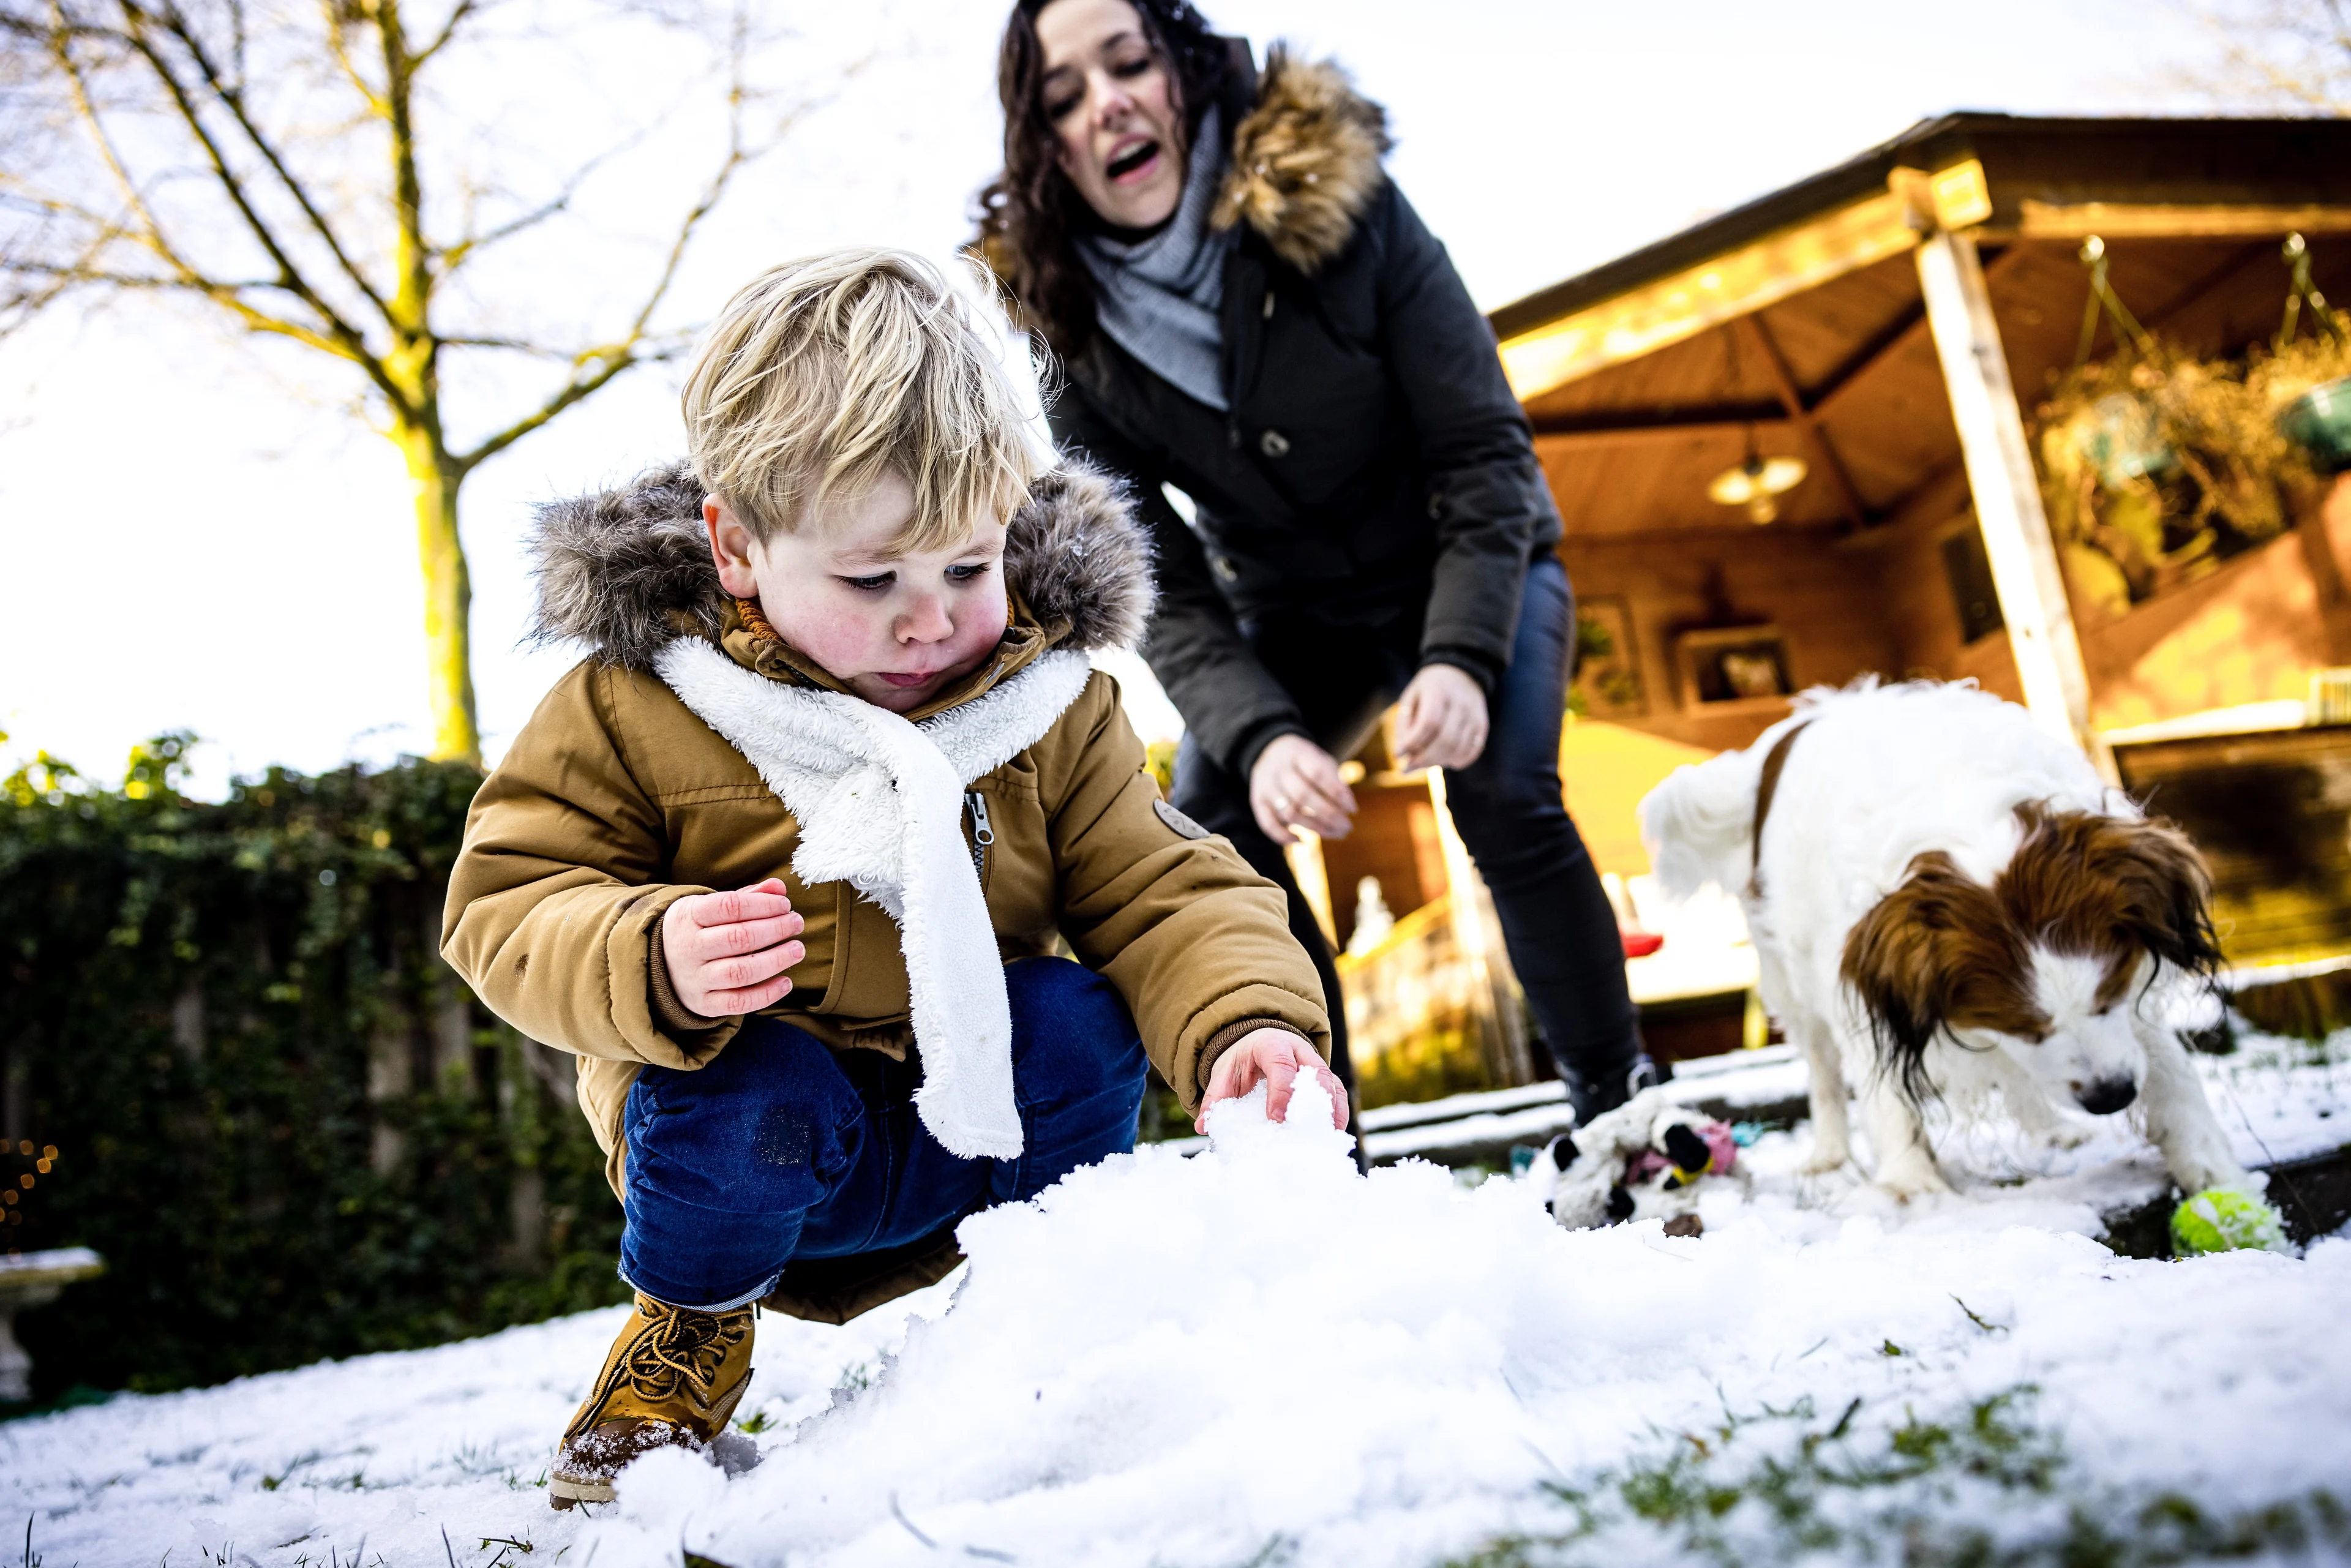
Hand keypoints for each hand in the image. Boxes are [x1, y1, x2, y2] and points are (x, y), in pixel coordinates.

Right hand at [661, 877, 804, 1018]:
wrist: (659, 965)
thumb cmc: (698, 930)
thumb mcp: (710, 907)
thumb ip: (747, 896)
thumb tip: (779, 887)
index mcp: (688, 916)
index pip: (729, 906)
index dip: (763, 904)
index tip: (785, 904)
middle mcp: (689, 948)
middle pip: (738, 938)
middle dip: (775, 929)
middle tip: (797, 923)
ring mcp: (695, 979)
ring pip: (739, 972)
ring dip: (775, 960)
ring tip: (797, 949)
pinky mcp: (704, 1004)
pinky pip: (738, 1003)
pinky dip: (766, 995)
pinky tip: (786, 982)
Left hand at [1196, 1028, 1349, 1133]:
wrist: (1259, 1044)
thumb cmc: (1243, 1060)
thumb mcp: (1225, 1072)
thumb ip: (1216, 1097)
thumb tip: (1203, 1125)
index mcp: (1270, 1045)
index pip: (1280, 1064)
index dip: (1281, 1090)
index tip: (1276, 1117)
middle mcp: (1298, 1051)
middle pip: (1314, 1071)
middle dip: (1310, 1102)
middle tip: (1302, 1130)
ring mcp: (1314, 1063)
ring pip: (1330, 1082)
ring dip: (1329, 1109)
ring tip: (1323, 1135)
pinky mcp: (1324, 1078)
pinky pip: (1338, 1092)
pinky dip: (1338, 1112)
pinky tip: (1334, 1133)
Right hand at [1249, 734, 1356, 844]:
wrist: (1271, 751)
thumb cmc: (1306, 762)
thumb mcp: (1321, 760)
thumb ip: (1334, 780)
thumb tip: (1348, 809)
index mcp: (1298, 753)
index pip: (1318, 773)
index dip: (1337, 793)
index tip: (1353, 809)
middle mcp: (1278, 768)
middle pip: (1303, 795)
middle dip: (1329, 815)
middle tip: (1347, 827)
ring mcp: (1265, 785)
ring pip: (1289, 812)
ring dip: (1315, 828)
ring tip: (1335, 834)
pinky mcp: (1257, 801)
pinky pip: (1267, 823)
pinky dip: (1284, 837)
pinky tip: (1302, 841)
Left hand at [1391, 663, 1488, 770]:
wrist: (1460, 673)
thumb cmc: (1428, 690)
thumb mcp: (1410, 698)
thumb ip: (1404, 725)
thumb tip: (1401, 755)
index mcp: (1439, 691)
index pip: (1429, 722)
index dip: (1413, 742)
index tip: (1398, 755)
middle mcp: (1461, 702)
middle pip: (1446, 740)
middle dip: (1425, 759)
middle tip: (1408, 767)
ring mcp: (1475, 714)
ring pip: (1459, 748)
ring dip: (1439, 762)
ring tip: (1424, 762)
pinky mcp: (1483, 725)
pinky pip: (1473, 750)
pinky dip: (1458, 761)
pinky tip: (1445, 760)